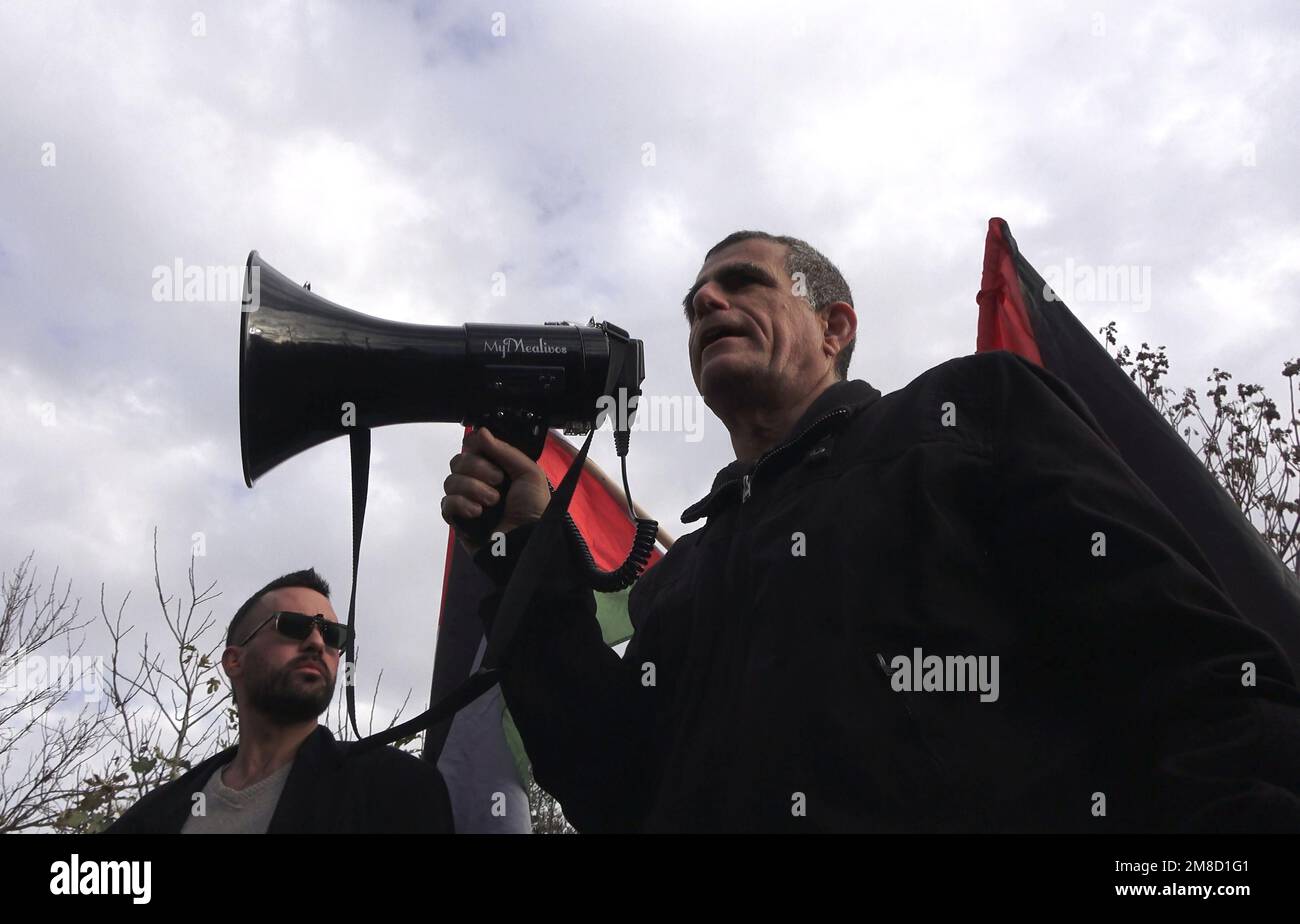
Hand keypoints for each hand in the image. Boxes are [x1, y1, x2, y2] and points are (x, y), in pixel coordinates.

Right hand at [440, 427, 550, 553]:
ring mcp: (466, 500)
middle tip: (498, 482)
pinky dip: (461, 504)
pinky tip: (477, 513)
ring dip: (473, 489)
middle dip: (477, 468)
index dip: (475, 446)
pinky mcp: (457, 520)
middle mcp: (479, 481)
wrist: (527, 541)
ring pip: (450, 481)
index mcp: (496, 468)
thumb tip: (480, 431)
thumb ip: (504, 450)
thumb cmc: (534, 508)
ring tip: (492, 503)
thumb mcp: (528, 473)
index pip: (472, 448)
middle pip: (458, 461)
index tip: (484, 448)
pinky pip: (446, 503)